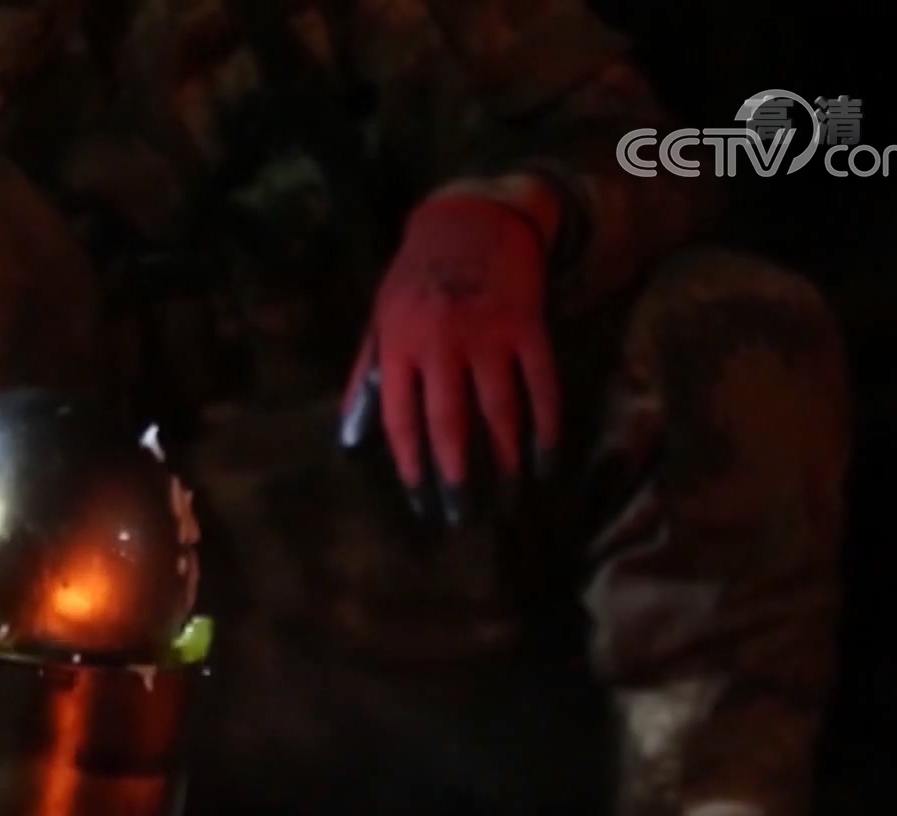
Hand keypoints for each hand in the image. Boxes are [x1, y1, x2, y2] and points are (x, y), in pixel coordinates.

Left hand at [340, 178, 561, 523]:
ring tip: (507, 495)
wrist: (471, 219)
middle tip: (460, 515)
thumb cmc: (416, 278)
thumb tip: (350, 439)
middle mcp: (442, 342)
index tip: (419, 500)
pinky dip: (546, 425)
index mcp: (399, 344)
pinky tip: (545, 458)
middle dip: (454, 474)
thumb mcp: (378, 320)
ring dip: (504, 457)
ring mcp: (488, 333)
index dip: (410, 464)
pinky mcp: (528, 326)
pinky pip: (540, 385)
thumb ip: (367, 378)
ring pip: (498, 409)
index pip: (401, 418)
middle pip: (449, 422)